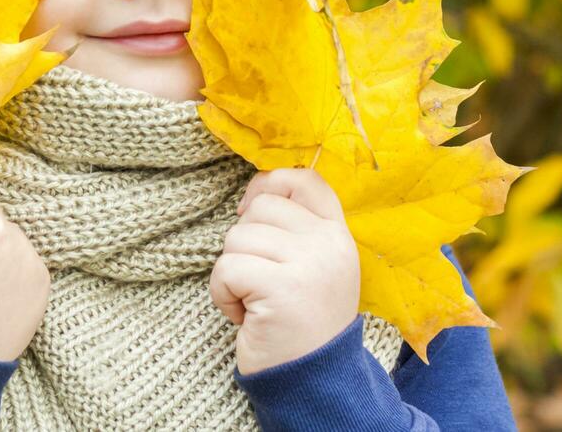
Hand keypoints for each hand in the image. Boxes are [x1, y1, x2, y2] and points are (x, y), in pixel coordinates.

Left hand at [210, 167, 359, 374]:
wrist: (314, 382)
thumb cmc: (302, 322)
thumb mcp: (314, 266)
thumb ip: (297, 228)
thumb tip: (252, 193)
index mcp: (338, 234)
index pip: (305, 180)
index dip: (269, 185)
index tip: (249, 213)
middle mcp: (329, 243)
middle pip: (260, 206)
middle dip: (243, 242)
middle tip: (258, 281)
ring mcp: (309, 264)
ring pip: (238, 236)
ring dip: (231, 272)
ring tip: (253, 301)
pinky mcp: (281, 287)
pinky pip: (226, 268)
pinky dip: (222, 293)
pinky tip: (243, 316)